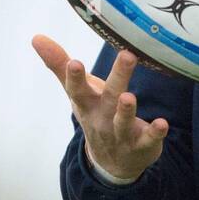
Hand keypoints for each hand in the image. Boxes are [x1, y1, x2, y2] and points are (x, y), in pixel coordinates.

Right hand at [31, 35, 167, 182]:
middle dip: (118, 77)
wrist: (112, 162)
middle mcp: (103, 118)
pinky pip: (149, 139)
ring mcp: (121, 134)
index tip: (74, 62)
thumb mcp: (77, 93)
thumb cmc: (95, 114)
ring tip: (129, 96)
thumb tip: (36, 37)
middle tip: (127, 55)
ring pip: (123, 121)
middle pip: (109, 97)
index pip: (78, 90)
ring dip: (127, 110)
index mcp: (87, 104)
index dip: (74, 78)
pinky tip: (162, 124)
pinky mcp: (142, 144)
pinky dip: (155, 133)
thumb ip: (60, 65)